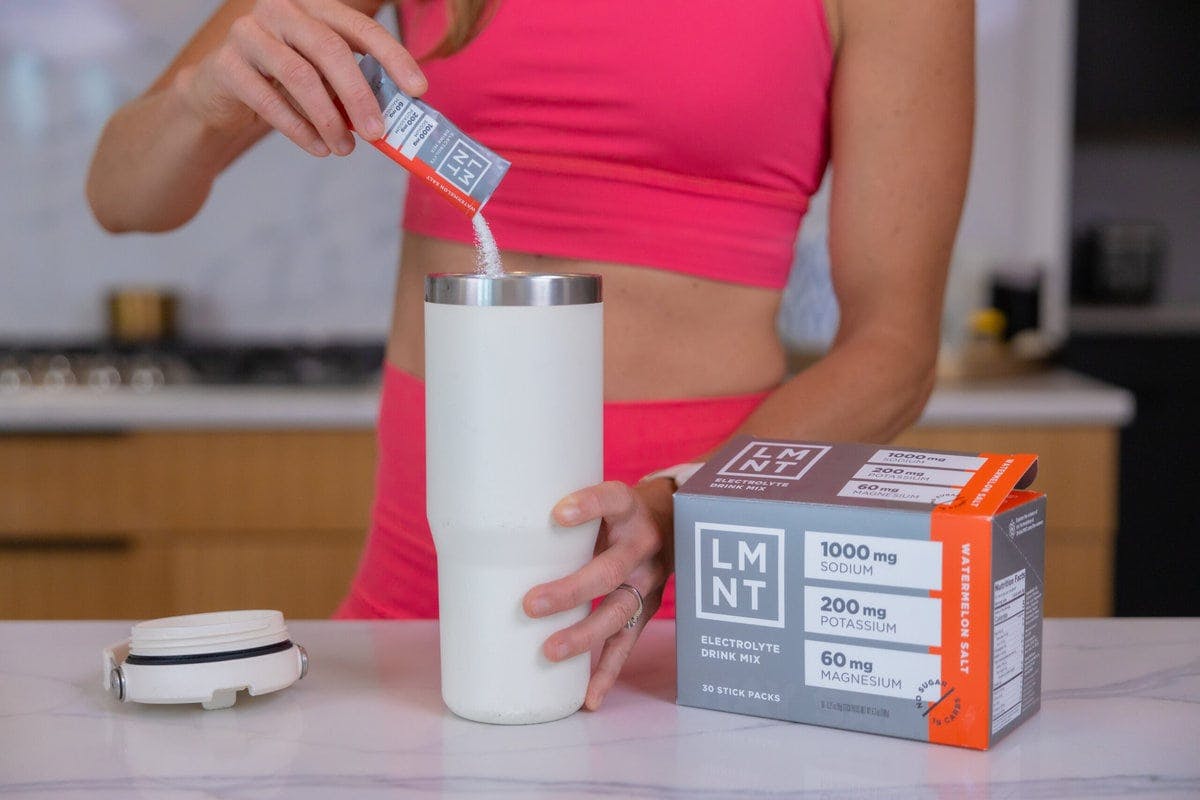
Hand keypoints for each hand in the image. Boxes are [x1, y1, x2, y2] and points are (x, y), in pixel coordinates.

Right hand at [177, 0, 426, 156]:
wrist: (220, 92)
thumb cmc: (284, 84)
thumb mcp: (323, 77)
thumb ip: (354, 86)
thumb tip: (397, 118)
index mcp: (314, 8)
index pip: (360, 27)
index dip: (393, 57)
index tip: (418, 89)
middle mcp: (281, 11)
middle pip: (330, 49)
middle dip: (359, 95)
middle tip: (378, 133)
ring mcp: (249, 34)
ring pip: (299, 75)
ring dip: (329, 118)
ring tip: (345, 149)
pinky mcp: (225, 65)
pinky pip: (267, 100)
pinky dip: (298, 129)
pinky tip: (318, 148)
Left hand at [522, 479, 674, 710]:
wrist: (671, 522)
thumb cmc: (614, 512)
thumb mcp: (600, 501)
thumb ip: (563, 514)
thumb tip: (490, 535)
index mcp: (628, 509)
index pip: (612, 500)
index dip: (588, 506)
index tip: (557, 514)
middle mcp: (642, 545)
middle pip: (610, 570)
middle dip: (571, 590)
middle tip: (530, 605)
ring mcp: (648, 580)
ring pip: (619, 610)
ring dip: (585, 635)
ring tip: (550, 651)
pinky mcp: (646, 608)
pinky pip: (627, 642)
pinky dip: (608, 671)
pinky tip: (589, 697)